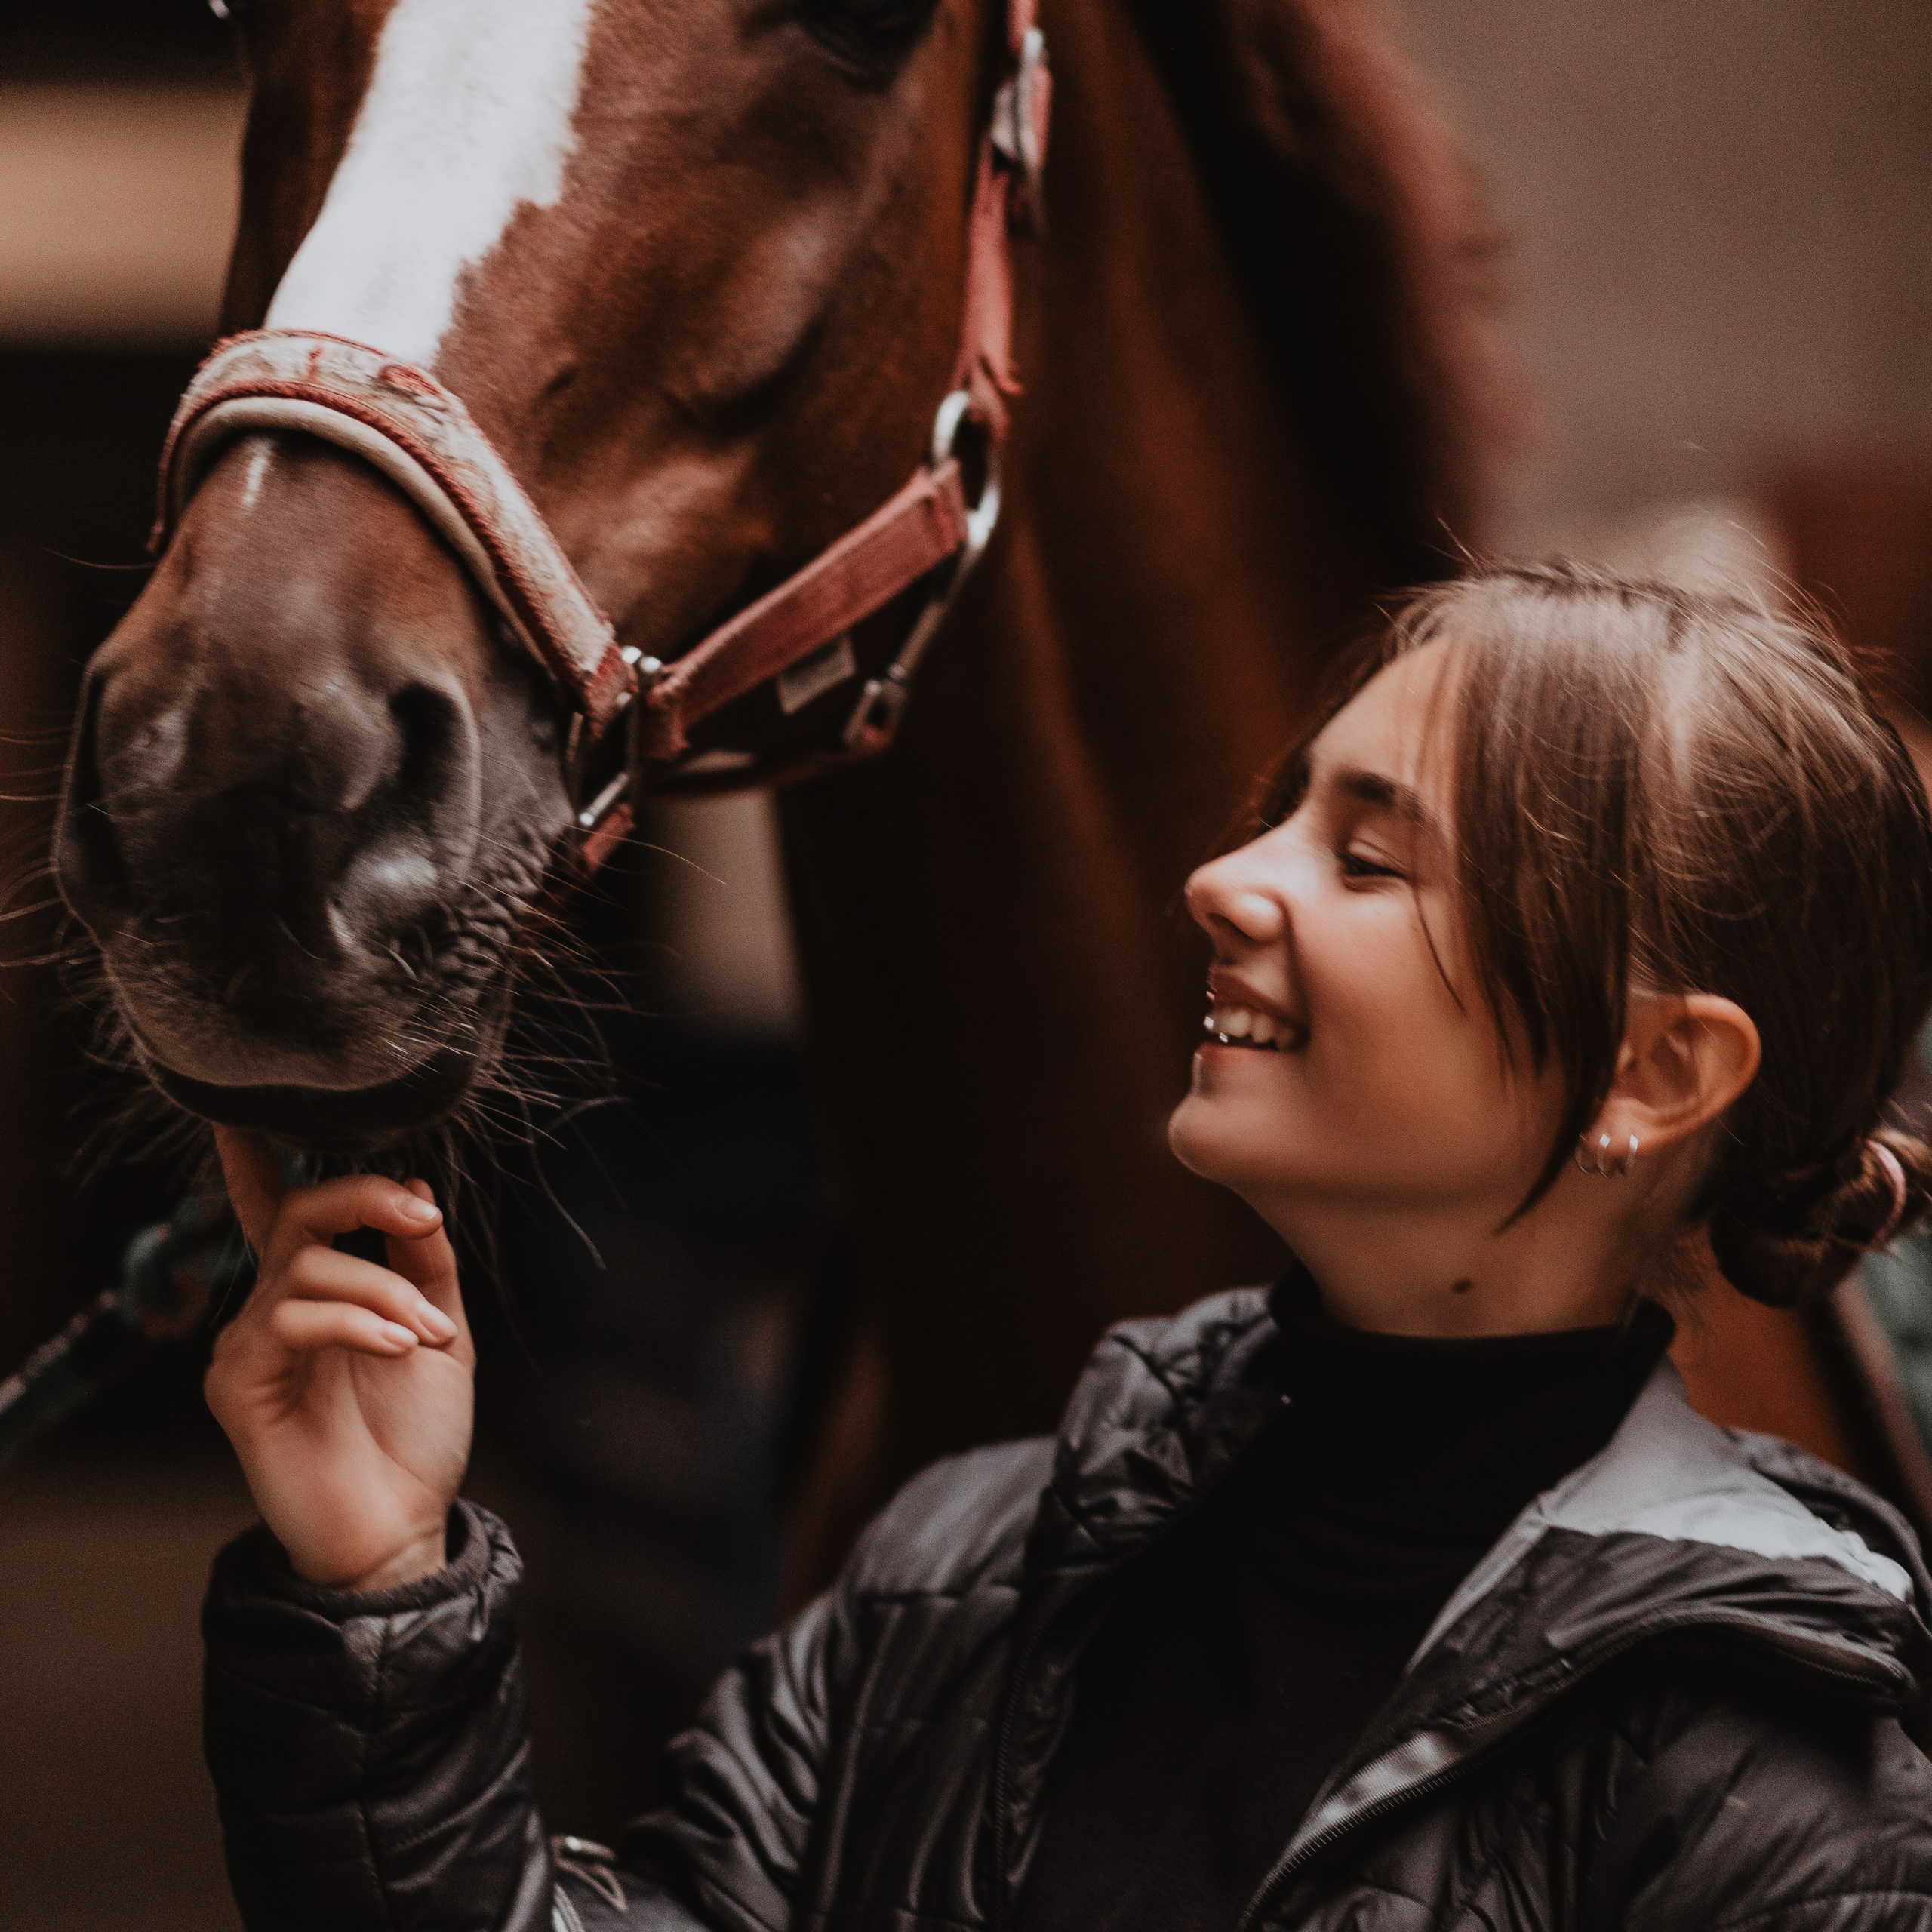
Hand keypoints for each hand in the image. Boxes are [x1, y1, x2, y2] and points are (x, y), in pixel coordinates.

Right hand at [206, 1127, 474, 1591]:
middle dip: (365, 1199)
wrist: (404, 1525)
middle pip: (295, 1214)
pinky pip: (291, 1318)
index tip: (243, 1114)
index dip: (255, 1162)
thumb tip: (415, 1186)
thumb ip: (425, 1261)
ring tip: (427, 1335)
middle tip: (425, 1219)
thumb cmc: (417, 1435)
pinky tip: (399, 1348)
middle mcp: (273, 1309)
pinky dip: (357, 1321)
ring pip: (305, 1266)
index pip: (280, 1212)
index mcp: (319, 1292)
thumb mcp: (443, 1330)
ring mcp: (249, 1345)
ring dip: (383, 1289)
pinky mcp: (237, 1385)